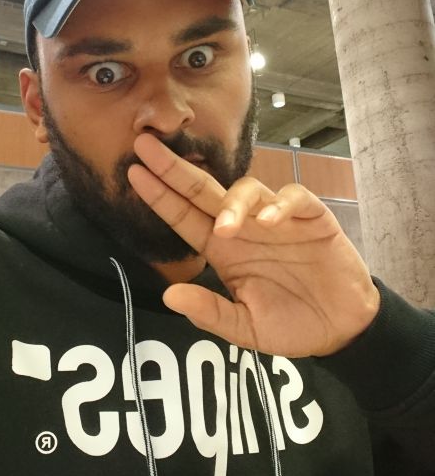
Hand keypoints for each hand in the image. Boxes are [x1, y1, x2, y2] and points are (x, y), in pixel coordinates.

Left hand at [128, 134, 379, 357]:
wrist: (342, 328)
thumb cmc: (291, 324)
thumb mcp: (246, 328)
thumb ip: (210, 313)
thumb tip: (170, 296)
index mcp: (223, 250)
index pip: (184, 216)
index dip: (160, 195)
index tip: (133, 173)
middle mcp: (244, 228)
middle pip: (204, 191)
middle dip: (175, 169)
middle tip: (146, 147)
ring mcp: (277, 220)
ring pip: (248, 189)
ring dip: (232, 203)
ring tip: (225, 228)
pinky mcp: (311, 218)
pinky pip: (294, 198)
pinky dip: (280, 205)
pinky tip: (268, 223)